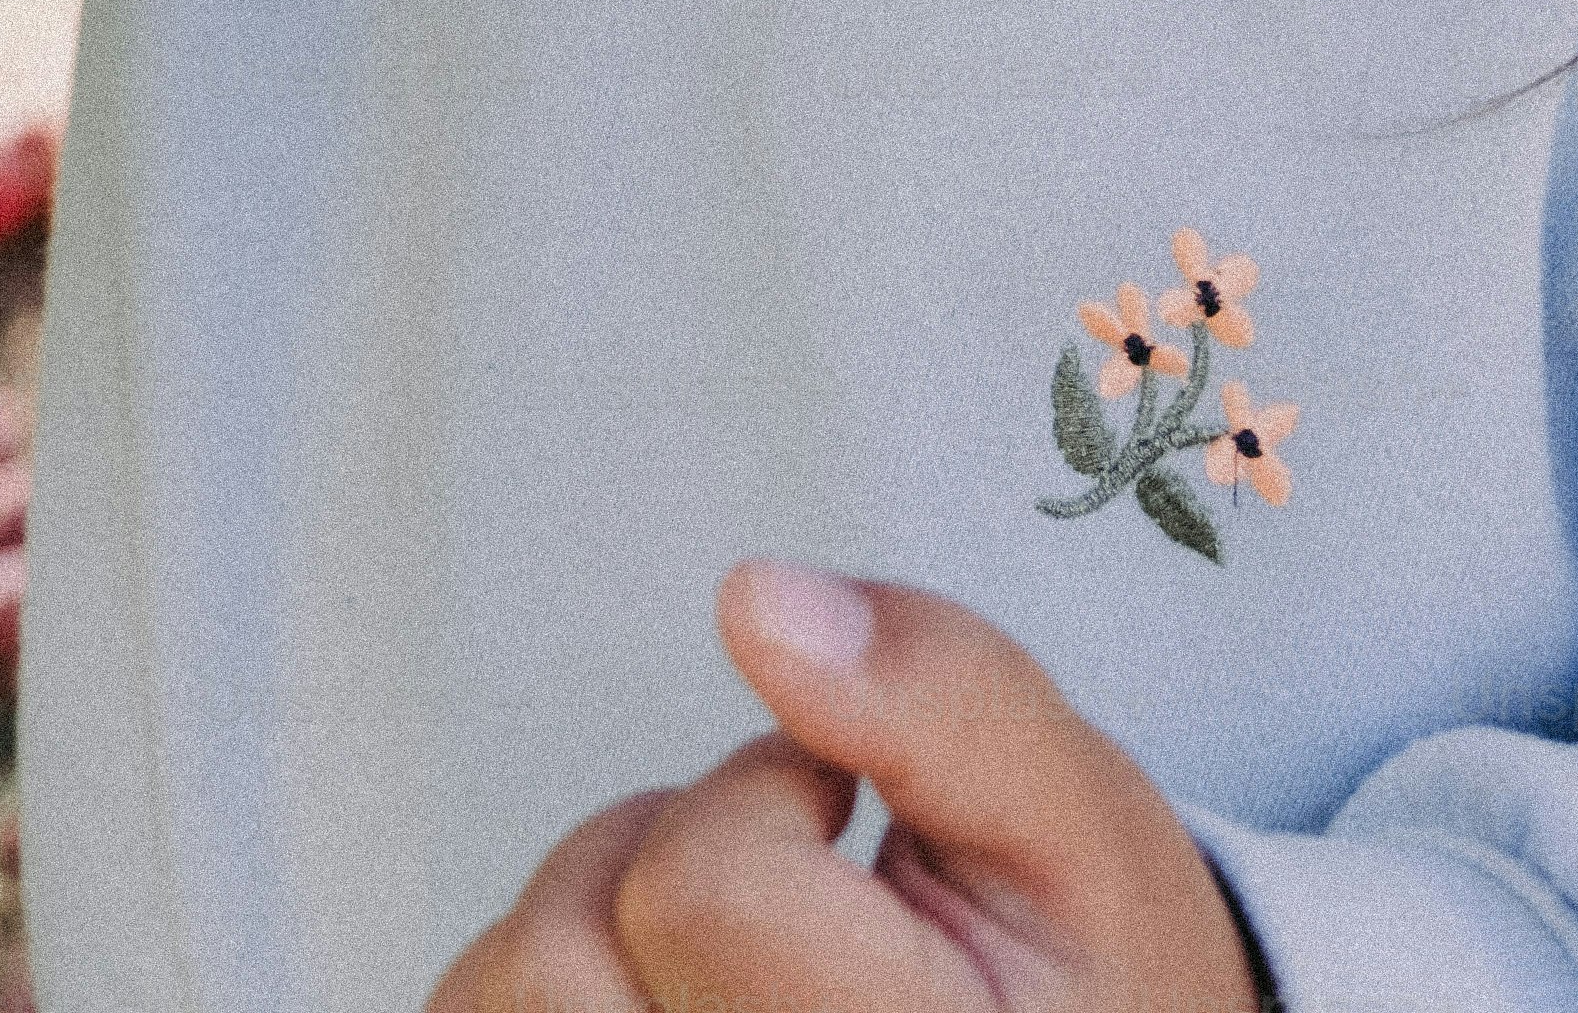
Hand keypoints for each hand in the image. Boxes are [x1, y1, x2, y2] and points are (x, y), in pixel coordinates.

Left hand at [426, 561, 1271, 1012]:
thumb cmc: (1075, 967)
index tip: (845, 814)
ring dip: (586, 926)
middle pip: (566, 957)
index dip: (765, 795)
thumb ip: (941, 699)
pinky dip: (536, 990)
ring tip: (728, 951)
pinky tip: (661, 999)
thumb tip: (758, 605)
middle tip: (790, 883)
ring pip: (502, 996)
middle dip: (660, 854)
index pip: (703, 896)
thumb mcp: (1073, 816)